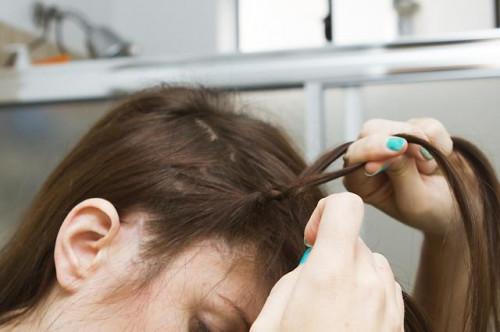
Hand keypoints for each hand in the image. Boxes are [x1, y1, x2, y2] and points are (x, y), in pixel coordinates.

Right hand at [251, 193, 403, 331]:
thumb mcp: (269, 322)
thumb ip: (291, 280)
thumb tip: (309, 266)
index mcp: (330, 275)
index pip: (345, 206)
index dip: (325, 211)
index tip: (312, 237)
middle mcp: (365, 282)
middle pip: (353, 239)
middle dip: (331, 254)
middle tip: (314, 290)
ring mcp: (387, 302)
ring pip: (369, 262)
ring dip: (351, 274)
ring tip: (333, 309)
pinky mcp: (399, 320)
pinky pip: (384, 286)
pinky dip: (367, 293)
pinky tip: (350, 320)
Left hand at [343, 118, 460, 235]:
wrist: (458, 208)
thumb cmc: (430, 212)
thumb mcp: (415, 201)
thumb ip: (401, 173)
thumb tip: (393, 147)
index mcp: (360, 181)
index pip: (354, 156)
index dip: (371, 148)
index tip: (395, 150)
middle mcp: (369, 159)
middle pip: (370, 131)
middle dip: (398, 138)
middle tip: (423, 156)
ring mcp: (390, 143)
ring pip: (397, 125)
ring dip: (421, 143)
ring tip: (428, 169)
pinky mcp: (412, 131)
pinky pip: (425, 125)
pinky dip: (438, 140)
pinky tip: (439, 158)